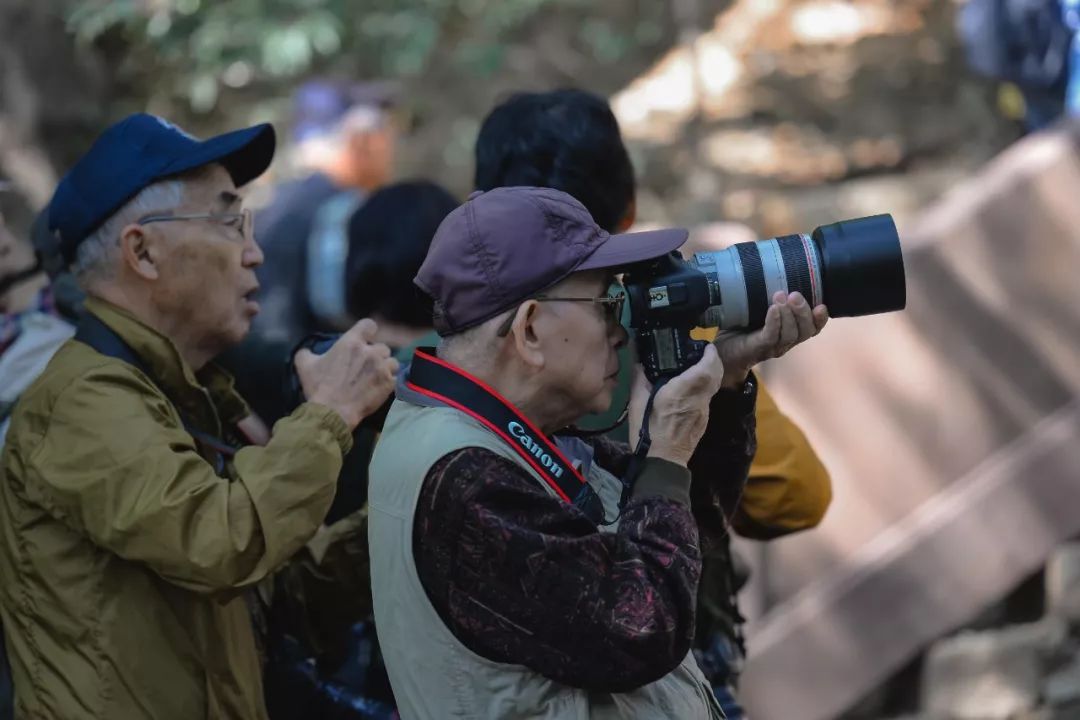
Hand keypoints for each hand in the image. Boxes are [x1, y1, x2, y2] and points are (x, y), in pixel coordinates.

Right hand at [293, 318, 399, 429]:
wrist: (332, 412)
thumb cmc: (318, 387)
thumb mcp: (304, 365)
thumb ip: (306, 352)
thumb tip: (307, 351)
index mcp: (351, 343)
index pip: (369, 325)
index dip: (367, 331)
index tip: (364, 339)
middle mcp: (370, 352)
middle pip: (382, 346)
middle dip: (376, 354)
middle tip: (366, 366)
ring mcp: (381, 368)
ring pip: (391, 362)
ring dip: (386, 367)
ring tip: (376, 377)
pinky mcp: (389, 384)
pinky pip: (395, 378)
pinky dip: (389, 382)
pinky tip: (380, 388)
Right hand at [628, 343, 725, 466]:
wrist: (663, 461)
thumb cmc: (647, 432)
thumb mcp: (636, 404)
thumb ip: (640, 379)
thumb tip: (640, 362)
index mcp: (680, 392)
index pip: (704, 369)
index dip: (709, 355)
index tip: (705, 345)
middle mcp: (697, 399)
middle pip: (716, 374)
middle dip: (714, 359)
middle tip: (704, 350)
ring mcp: (704, 410)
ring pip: (714, 385)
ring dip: (712, 372)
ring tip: (699, 364)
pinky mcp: (704, 419)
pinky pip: (709, 396)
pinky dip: (706, 385)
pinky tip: (694, 386)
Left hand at [713, 291, 827, 387]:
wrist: (721, 352)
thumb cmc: (741, 328)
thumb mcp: (757, 309)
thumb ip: (767, 294)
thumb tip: (769, 264)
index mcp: (790, 332)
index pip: (812, 328)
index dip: (820, 319)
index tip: (822, 305)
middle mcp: (786, 341)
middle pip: (805, 331)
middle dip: (803, 312)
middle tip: (795, 295)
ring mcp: (773, 347)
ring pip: (790, 334)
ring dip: (788, 314)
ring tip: (780, 296)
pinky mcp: (758, 348)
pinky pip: (770, 336)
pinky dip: (774, 322)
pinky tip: (773, 309)